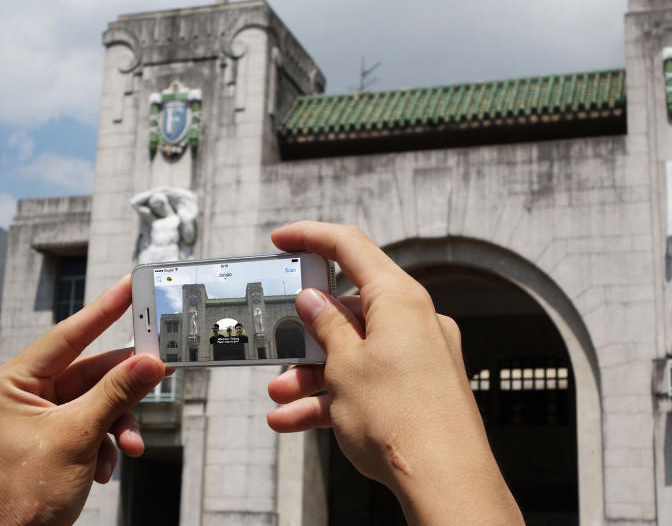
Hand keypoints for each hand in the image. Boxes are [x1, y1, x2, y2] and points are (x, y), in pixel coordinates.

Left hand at [0, 275, 168, 525]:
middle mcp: (26, 394)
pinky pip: (95, 423)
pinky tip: (105, 467)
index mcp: (13, 383)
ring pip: (98, 401)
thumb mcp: (78, 437)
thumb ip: (118, 394)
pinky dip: (108, 442)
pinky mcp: (57, 437)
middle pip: (90, 372)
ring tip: (130, 446)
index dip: (102, 310)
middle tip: (160, 365)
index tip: (128, 287)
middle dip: (123, 387)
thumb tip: (151, 362)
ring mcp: (42, 417)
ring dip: (119, 423)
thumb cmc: (23, 496)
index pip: (67, 335)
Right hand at [267, 222, 522, 525]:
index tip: (282, 240)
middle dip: (306, 333)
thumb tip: (314, 300)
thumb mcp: (344, 365)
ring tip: (281, 397)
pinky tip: (296, 419)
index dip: (311, 237)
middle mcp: (414, 321)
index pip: (350, 248)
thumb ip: (325, 325)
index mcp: (400, 299)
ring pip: (353, 351)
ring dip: (313, 372)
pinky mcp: (418, 387)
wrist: (445, 483)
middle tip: (276, 344)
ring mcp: (418, 356)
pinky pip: (368, 380)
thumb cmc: (402, 420)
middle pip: (349, 309)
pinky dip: (334, 396)